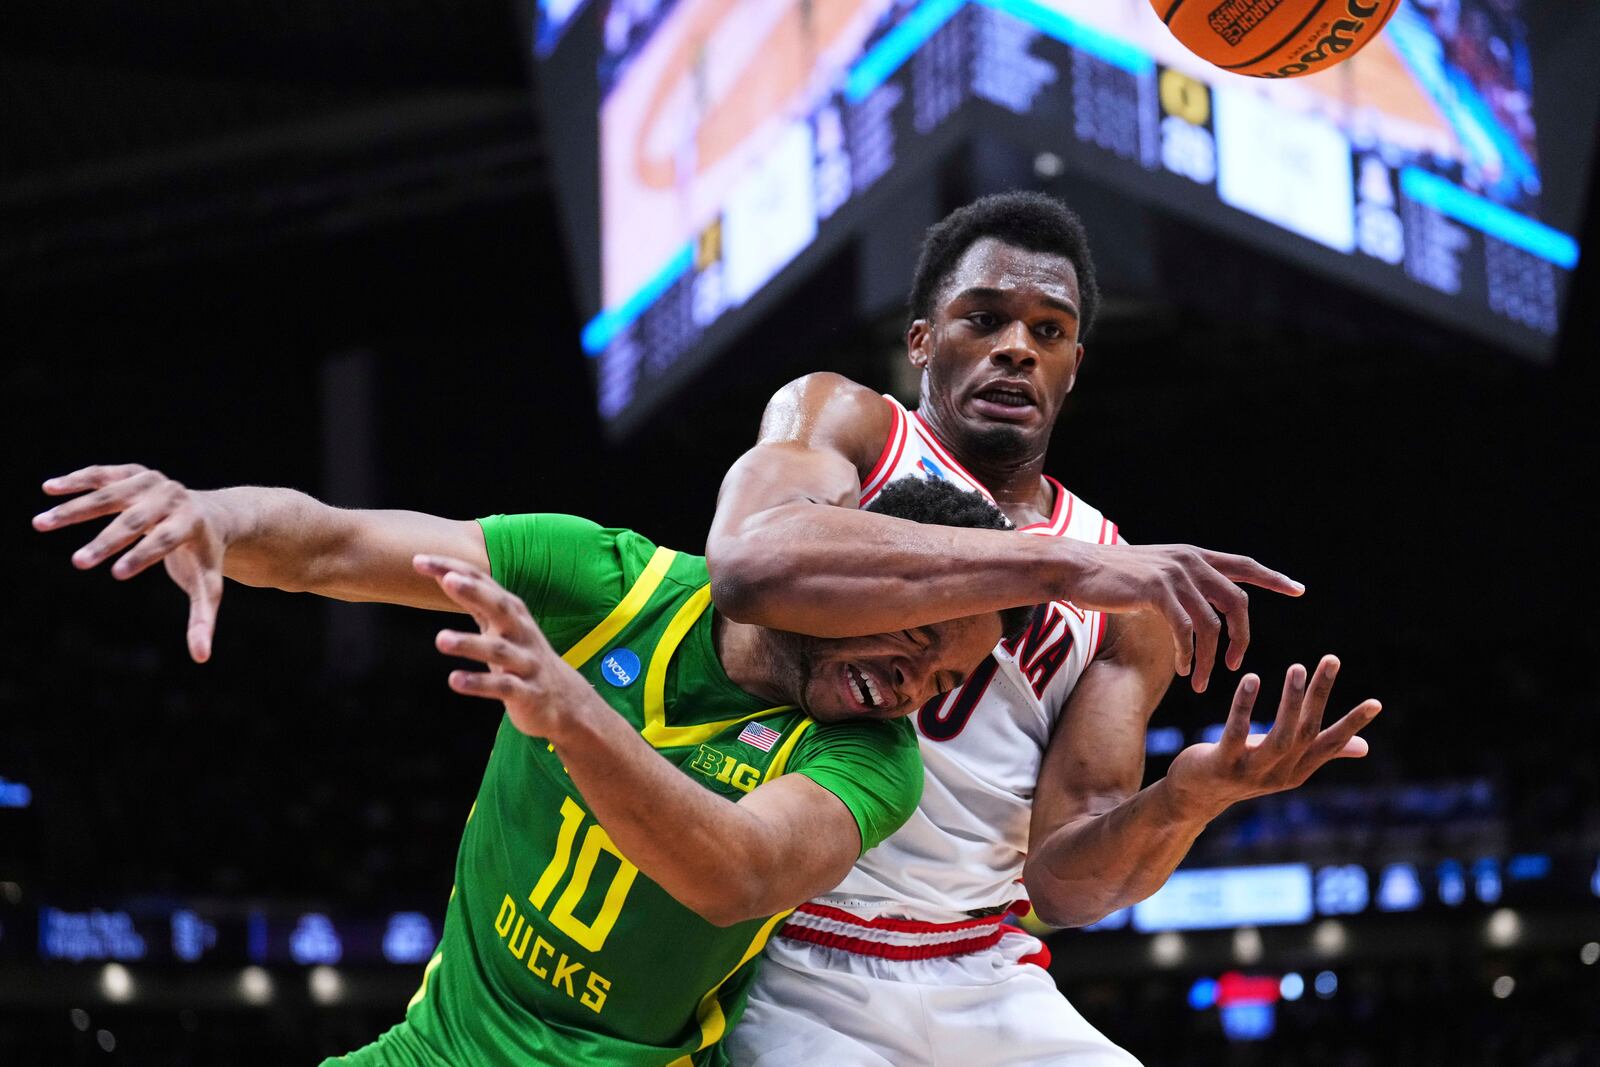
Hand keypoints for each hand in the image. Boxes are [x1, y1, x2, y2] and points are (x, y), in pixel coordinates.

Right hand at [33, 464, 226, 662]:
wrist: (212, 516)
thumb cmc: (203, 558)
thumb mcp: (208, 587)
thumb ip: (203, 620)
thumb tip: (201, 659)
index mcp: (191, 524)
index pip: (166, 540)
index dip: (143, 556)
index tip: (116, 575)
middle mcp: (173, 498)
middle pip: (136, 520)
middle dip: (107, 541)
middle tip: (78, 564)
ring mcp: (153, 481)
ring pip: (111, 494)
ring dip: (74, 509)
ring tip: (40, 524)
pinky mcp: (134, 472)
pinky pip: (102, 475)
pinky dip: (76, 481)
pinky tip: (48, 490)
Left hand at [415, 554, 602, 738]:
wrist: (563, 699)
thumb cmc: (522, 654)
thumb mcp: (501, 625)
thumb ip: (476, 601)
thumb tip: (444, 575)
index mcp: (511, 611)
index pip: (481, 583)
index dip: (452, 571)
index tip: (419, 560)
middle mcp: (520, 631)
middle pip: (499, 607)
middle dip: (475, 592)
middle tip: (448, 579)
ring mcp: (525, 661)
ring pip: (498, 649)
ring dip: (469, 643)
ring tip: (441, 639)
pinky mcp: (526, 692)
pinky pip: (502, 687)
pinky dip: (479, 683)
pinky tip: (455, 680)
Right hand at [1064, 541, 1303, 692]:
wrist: (1075, 568)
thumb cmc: (1111, 576)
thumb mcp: (1154, 573)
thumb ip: (1180, 584)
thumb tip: (1196, 605)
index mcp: (1194, 556)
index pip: (1244, 566)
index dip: (1272, 578)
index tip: (1298, 589)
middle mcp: (1191, 562)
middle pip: (1237, 603)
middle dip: (1242, 638)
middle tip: (1235, 665)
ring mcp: (1175, 576)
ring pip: (1211, 625)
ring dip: (1210, 659)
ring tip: (1200, 681)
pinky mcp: (1158, 592)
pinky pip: (1185, 631)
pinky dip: (1187, 654)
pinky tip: (1182, 668)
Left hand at [1164, 655, 1380, 815]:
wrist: (1194, 795)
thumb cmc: (1244, 769)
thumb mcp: (1284, 761)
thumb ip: (1322, 752)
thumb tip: (1365, 747)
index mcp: (1298, 770)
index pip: (1330, 745)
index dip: (1352, 725)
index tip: (1376, 703)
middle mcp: (1279, 774)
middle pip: (1307, 732)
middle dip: (1320, 695)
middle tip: (1331, 660)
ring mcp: (1251, 773)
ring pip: (1279, 737)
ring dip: (1291, 701)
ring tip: (1298, 667)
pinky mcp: (1222, 766)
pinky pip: (1236, 734)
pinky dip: (1244, 706)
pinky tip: (1251, 679)